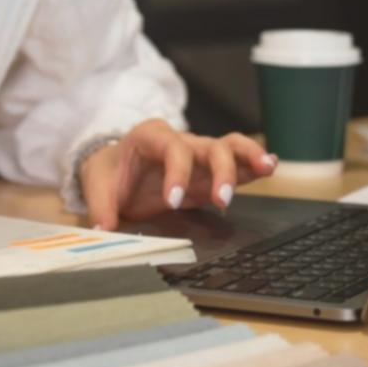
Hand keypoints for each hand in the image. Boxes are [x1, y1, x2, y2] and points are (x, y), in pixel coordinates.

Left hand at [79, 118, 276, 230]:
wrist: (114, 165)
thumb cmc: (110, 171)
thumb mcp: (98, 186)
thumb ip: (101, 208)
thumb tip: (104, 229)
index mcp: (151, 137)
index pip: (172, 148)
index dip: (177, 173)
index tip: (173, 200)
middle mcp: (180, 140)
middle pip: (211, 146)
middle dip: (221, 171)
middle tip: (222, 200)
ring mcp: (198, 155)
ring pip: (231, 146)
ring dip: (249, 158)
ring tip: (268, 168)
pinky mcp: (208, 171)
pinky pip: (236, 162)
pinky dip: (252, 165)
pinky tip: (269, 169)